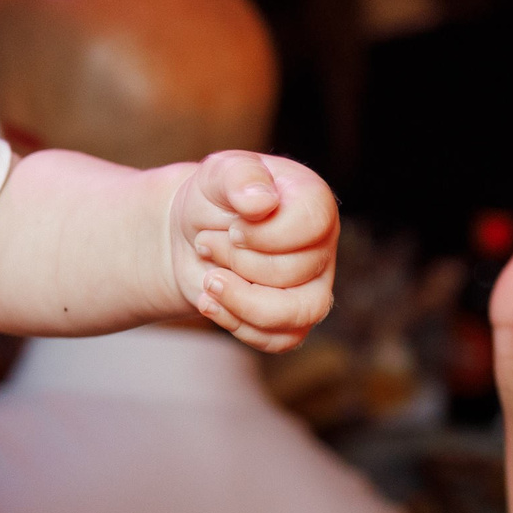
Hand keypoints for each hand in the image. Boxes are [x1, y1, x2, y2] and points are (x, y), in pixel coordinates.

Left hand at [169, 150, 337, 350]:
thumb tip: (261, 203)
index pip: (311, 225)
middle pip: (294, 272)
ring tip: (208, 281)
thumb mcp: (219, 172)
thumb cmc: (213, 198)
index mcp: (315, 204)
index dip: (263, 234)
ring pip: (295, 313)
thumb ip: (240, 176)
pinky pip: (279, 340)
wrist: (189, 234)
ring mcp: (312, 287)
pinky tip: (208, 302)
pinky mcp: (291, 320)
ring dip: (240, 300)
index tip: (233, 225)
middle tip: (206, 242)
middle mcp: (322, 247)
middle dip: (237, 260)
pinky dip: (237, 325)